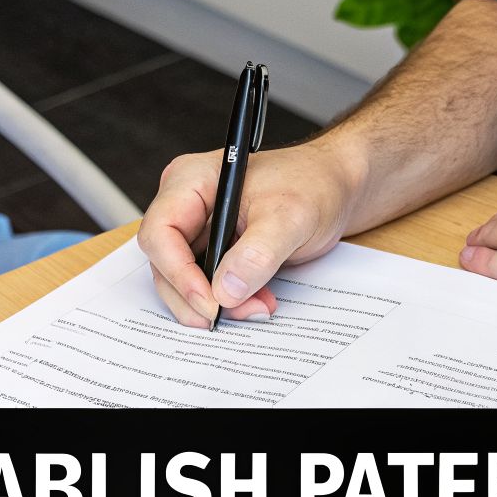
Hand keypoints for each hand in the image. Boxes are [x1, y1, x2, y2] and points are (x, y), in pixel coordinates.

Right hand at [138, 141, 362, 327]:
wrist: (336, 187)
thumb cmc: (312, 184)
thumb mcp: (291, 216)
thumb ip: (258, 253)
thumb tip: (226, 290)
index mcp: (191, 181)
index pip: (160, 232)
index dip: (178, 272)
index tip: (209, 301)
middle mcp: (186, 204)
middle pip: (165, 263)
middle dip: (197, 296)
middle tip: (230, 315)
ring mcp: (198, 228)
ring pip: (183, 280)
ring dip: (214, 303)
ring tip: (256, 307)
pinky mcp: (213, 249)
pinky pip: (206, 283)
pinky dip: (228, 300)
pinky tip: (256, 302)